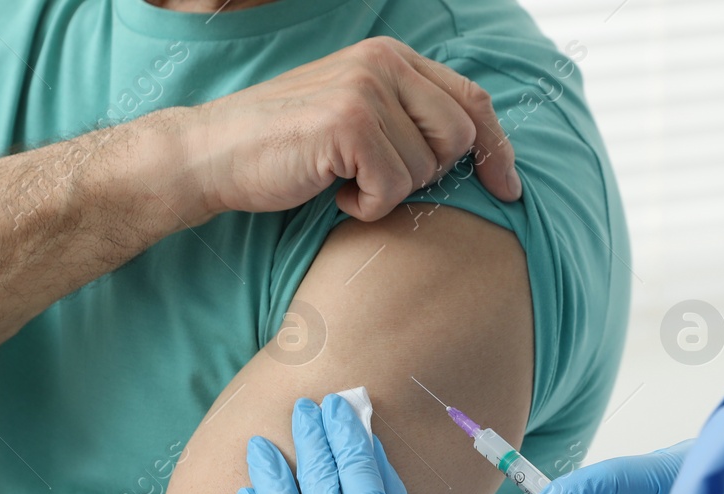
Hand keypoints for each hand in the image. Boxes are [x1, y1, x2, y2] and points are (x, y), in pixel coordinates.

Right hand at [187, 36, 521, 222]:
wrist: (214, 155)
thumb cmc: (285, 147)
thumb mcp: (355, 117)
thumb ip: (407, 117)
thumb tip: (475, 152)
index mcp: (391, 57)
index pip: (472, 100)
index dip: (497, 149)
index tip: (509, 190)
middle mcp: (383, 63)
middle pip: (459, 137)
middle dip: (428, 175)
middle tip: (377, 181)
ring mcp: (366, 89)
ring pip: (426, 168)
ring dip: (389, 193)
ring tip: (346, 181)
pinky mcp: (350, 123)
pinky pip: (394, 188)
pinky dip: (367, 206)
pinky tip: (333, 192)